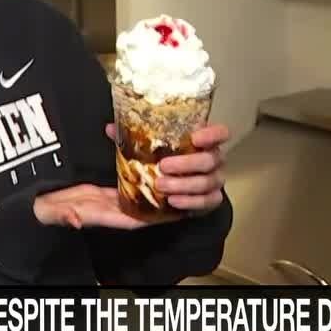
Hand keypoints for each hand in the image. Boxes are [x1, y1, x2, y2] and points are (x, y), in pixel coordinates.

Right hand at [33, 184, 161, 230]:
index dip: (150, 219)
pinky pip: (122, 189)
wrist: (36, 208)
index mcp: (97, 215)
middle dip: (158, 206)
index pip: (129, 220)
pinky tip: (146, 173)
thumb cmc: (43, 212)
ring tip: (170, 181)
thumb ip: (62, 215)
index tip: (170, 214)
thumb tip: (74, 221)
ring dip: (149, 194)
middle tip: (180, 193)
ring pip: (133, 199)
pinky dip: (134, 183)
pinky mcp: (99, 193)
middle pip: (138, 210)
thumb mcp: (52, 213)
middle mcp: (105, 210)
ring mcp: (104, 202)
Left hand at [106, 122, 229, 214]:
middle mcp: (213, 160)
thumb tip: (111, 129)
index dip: (212, 134)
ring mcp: (214, 181)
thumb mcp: (149, 147)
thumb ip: (133, 137)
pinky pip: (208, 202)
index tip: (194, 138)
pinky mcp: (210, 200)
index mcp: (202, 141)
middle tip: (163, 166)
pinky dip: (191, 202)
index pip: (220, 133)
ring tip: (162, 186)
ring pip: (209, 182)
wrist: (170, 185)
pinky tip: (173, 201)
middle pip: (211, 160)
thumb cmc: (164, 160)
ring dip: (184, 184)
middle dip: (187, 163)